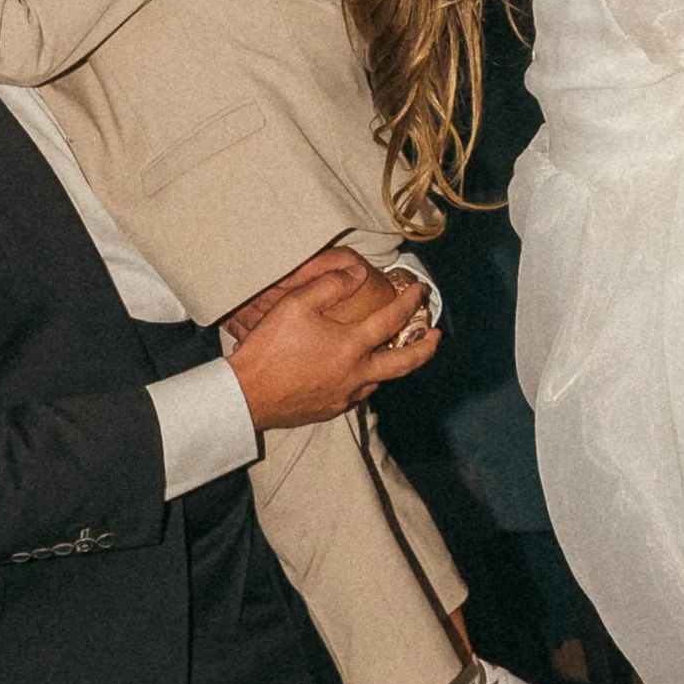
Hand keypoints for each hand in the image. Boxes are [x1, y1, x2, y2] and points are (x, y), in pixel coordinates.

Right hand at [228, 254, 435, 430]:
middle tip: (437, 337)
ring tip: (394, 353)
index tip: (420, 292)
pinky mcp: (330, 410)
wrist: (246, 395)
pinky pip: (357, 394)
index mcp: (352, 346)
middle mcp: (356, 374)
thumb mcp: (296, 305)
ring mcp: (345, 396)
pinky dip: (365, 379)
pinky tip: (355, 373)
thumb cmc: (269, 348)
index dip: (410, 302)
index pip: (392, 320)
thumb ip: (330, 285)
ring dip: (392, 366)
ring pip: (380, 381)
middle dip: (425, 348)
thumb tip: (358, 273)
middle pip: (404, 363)